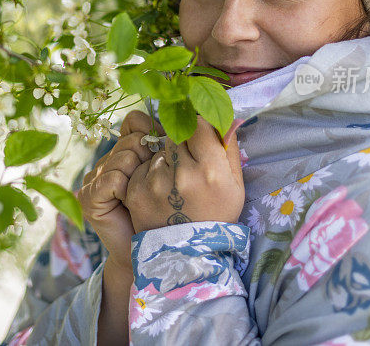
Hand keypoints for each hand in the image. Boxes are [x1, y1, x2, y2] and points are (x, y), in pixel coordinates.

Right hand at [76, 110, 164, 270]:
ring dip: (140, 177)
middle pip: (131, 139)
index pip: (135, 122)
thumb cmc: (169, 212)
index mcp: (126, 151)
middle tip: (156, 184)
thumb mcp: (172, 173)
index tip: (164, 157)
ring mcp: (95, 178)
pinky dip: (126, 190)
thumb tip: (184, 117)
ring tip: (142, 197)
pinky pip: (113, 179)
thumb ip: (171, 146)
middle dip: (150, 159)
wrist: (154, 252)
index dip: (153, 135)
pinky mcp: (89, 197)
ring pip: (123, 157)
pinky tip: (130, 203)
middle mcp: (107, 160)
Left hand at [124, 115, 243, 233]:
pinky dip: (150, 174)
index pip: (199, 124)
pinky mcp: (135, 191)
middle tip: (188, 163)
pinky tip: (160, 192)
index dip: (200, 128)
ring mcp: (155, 183)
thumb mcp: (234, 184)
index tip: (201, 136)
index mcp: (210, 171)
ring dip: (166, 159)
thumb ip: (228, 146)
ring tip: (175, 184)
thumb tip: (226, 116)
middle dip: (182, 143)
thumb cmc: (217, 214)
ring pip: (158, 150)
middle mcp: (181, 175)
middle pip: (176, 134)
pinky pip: (142, 167)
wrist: (189, 254)